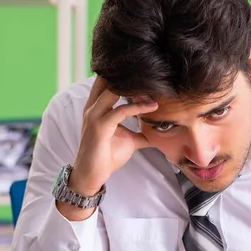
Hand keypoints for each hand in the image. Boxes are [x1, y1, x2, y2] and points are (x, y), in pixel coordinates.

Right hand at [70, 76, 157, 195]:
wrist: (92, 174)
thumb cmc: (107, 156)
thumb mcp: (130, 140)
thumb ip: (142, 131)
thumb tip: (159, 131)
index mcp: (96, 106)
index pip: (107, 81)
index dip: (126, 76)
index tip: (147, 76)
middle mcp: (93, 107)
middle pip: (109, 80)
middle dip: (131, 77)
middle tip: (152, 78)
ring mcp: (94, 116)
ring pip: (114, 91)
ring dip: (136, 90)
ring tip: (155, 90)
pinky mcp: (100, 127)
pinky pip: (121, 111)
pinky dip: (138, 107)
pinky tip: (152, 107)